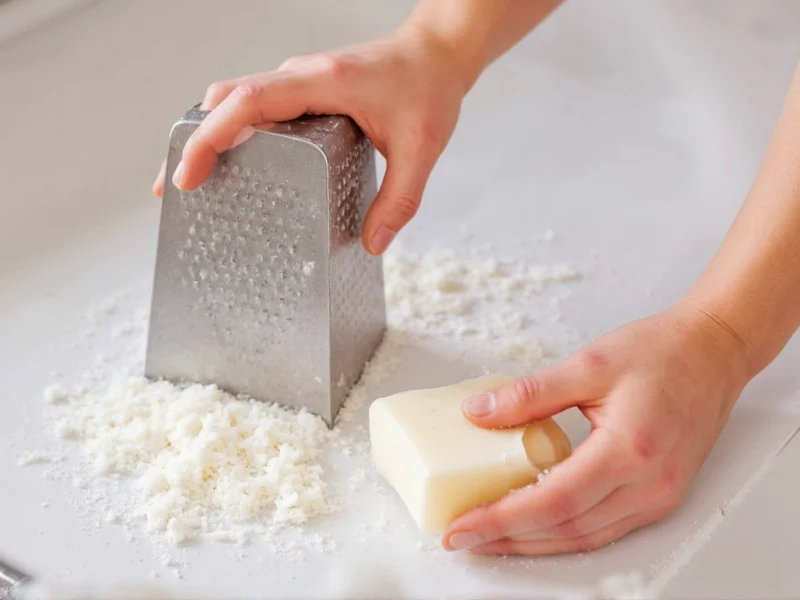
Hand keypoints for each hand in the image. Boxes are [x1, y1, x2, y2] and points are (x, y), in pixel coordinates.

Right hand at [152, 24, 466, 254]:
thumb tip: (372, 244)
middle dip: (193, 140)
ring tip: (192, 179)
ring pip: (234, 98)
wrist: (436, 53)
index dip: (211, 135)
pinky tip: (232, 160)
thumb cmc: (429, 89)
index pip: (248, 102)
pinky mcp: (303, 89)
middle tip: (175, 188)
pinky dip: (231, 128)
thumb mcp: (421, 149)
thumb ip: (399, 199)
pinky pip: (254, 104)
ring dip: (208, 133)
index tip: (187, 172)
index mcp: (322, 82)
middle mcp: (301, 76)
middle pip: (226, 99)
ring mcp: (298, 80)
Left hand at [442, 303, 750, 554]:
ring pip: (586, 538)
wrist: (711, 354)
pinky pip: (605, 529)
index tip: (463, 525)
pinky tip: (534, 526)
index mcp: (629, 449)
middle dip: (509, 539)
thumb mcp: (588, 364)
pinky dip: (564, 534)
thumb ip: (529, 394)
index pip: (554, 501)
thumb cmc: (661, 353)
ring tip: (490, 537)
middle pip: (567, 529)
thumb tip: (478, 414)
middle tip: (464, 537)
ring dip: (533, 543)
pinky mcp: (659, 496)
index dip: (503, 519)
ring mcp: (658, 496)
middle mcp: (648, 484)